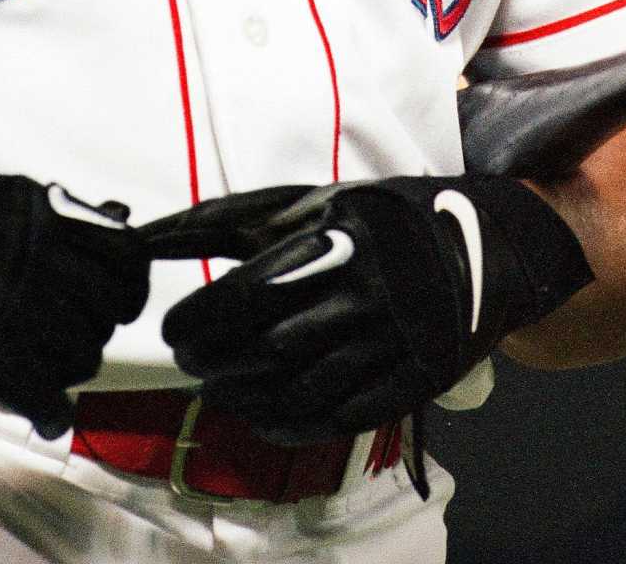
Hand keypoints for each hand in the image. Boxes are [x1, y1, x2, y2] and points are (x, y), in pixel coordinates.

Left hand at [160, 176, 591, 443]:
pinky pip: (340, 418)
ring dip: (243, 398)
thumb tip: (144, 237)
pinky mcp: (411, 380)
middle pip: (271, 344)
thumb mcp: (305, 200)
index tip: (173, 330)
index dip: (202, 319)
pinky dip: (289, 425)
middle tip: (191, 360)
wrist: (481, 246)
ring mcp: (393, 340)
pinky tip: (261, 415)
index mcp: (338, 235)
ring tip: (216, 388)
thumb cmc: (373, 219)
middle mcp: (367, 290)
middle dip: (216, 360)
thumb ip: (224, 219)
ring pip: (300, 388)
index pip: (252, 290)